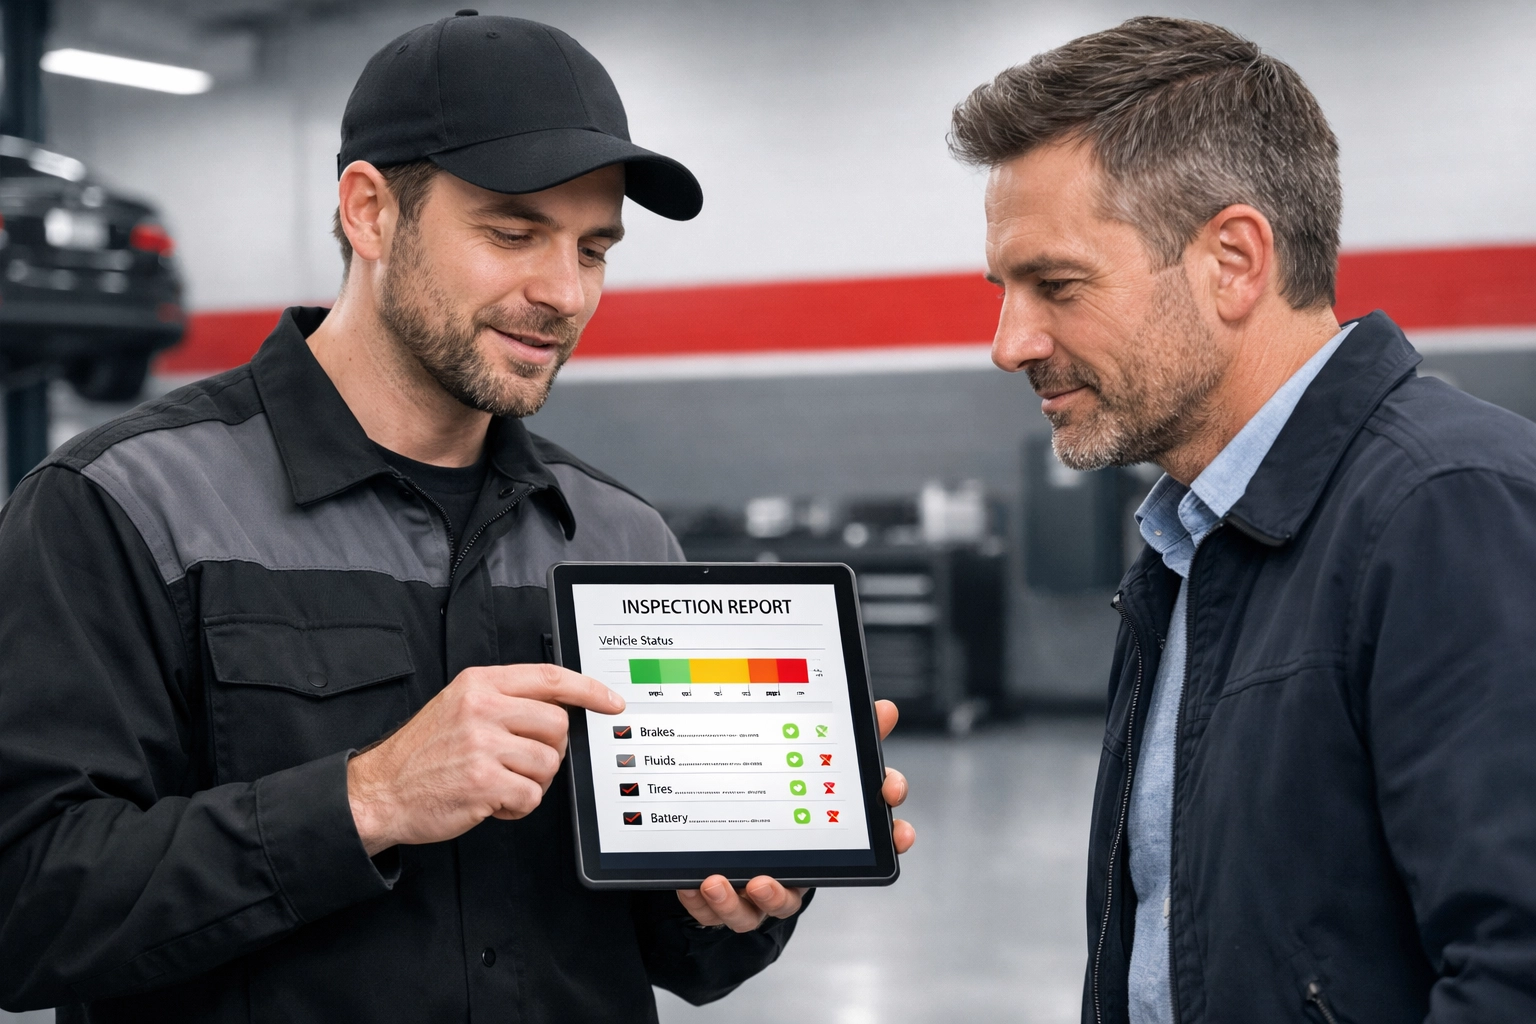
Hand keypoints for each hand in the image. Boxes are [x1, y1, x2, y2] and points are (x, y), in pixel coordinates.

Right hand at [348, 663, 623, 855]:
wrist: (380, 792)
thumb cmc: (422, 754)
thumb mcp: (459, 706)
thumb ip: (505, 700)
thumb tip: (560, 709)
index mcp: (479, 684)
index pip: (549, 677)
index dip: (588, 689)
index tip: (611, 702)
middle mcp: (482, 708)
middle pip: (557, 725)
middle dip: (549, 752)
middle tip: (522, 763)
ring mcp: (482, 745)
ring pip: (548, 764)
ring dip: (532, 782)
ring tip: (501, 783)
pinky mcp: (483, 782)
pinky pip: (531, 797)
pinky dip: (518, 806)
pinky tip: (493, 801)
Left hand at [675, 699, 914, 930]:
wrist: (743, 849)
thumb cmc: (789, 806)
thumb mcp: (818, 768)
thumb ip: (850, 743)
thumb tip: (885, 709)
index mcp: (822, 842)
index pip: (865, 845)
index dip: (890, 838)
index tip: (896, 832)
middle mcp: (792, 875)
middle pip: (792, 895)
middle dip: (778, 894)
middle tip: (762, 881)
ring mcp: (756, 892)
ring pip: (749, 911)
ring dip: (732, 903)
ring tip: (715, 882)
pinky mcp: (724, 899)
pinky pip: (711, 909)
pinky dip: (700, 900)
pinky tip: (689, 880)